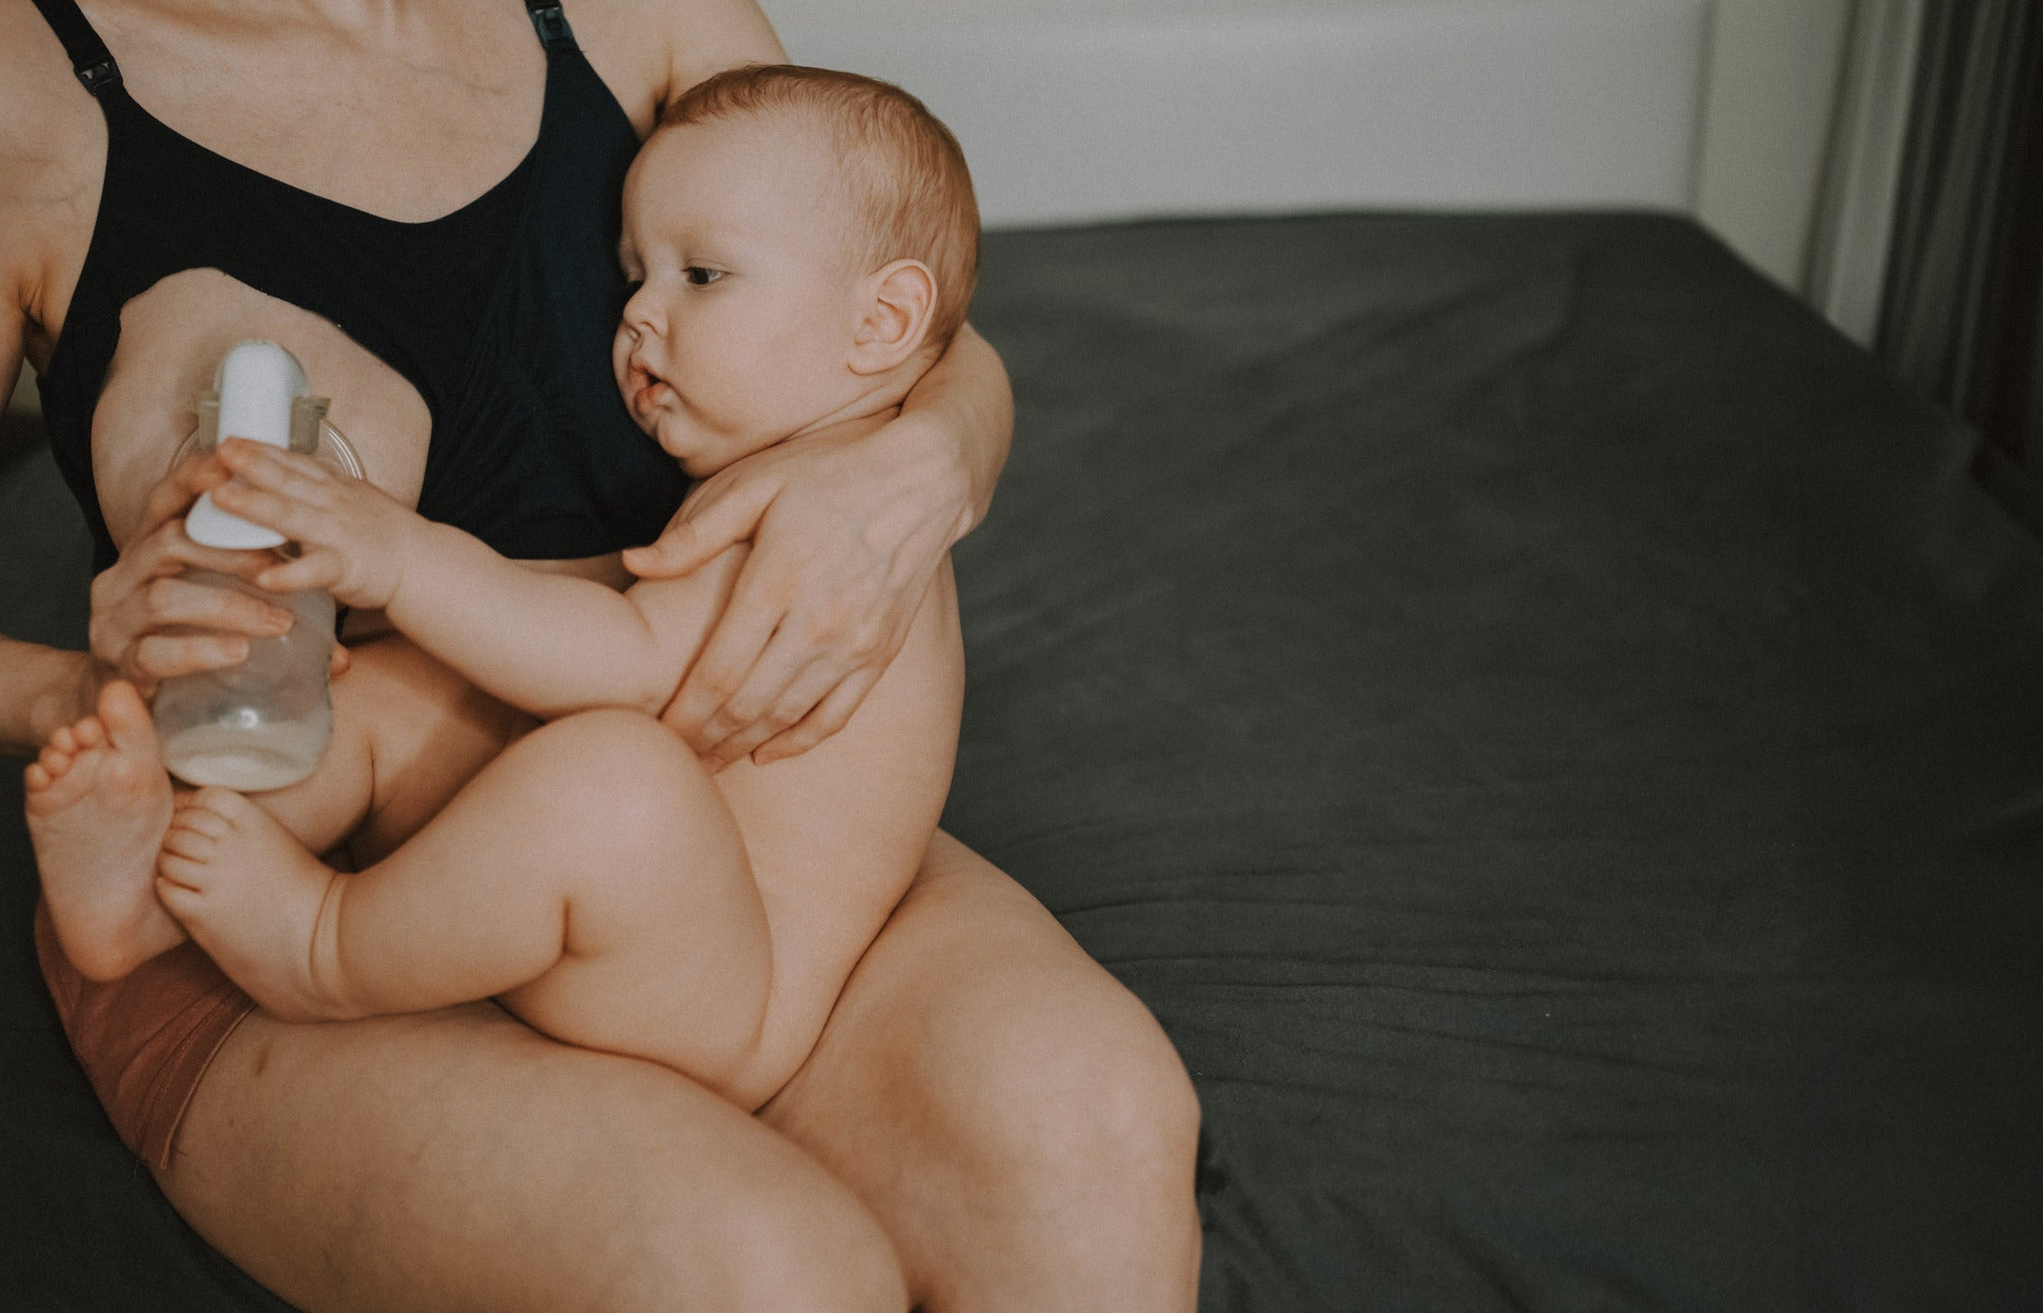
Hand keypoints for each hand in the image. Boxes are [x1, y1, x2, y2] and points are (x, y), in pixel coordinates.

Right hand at [87, 452, 294, 700]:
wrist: (130, 701)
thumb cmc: (186, 637)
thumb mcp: (221, 601)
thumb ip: (269, 599)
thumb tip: (344, 638)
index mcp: (146, 547)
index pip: (165, 500)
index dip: (193, 481)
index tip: (230, 470)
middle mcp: (123, 575)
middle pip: (169, 543)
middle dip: (230, 552)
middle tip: (279, 567)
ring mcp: (116, 619)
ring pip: (164, 597)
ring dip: (228, 605)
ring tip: (279, 622)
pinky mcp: (121, 661)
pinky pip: (157, 652)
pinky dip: (202, 650)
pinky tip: (239, 651)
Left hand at [209, 438, 417, 610]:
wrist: (422, 563)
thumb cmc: (384, 535)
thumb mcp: (351, 498)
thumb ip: (316, 489)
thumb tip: (280, 475)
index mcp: (332, 488)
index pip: (292, 462)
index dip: (260, 449)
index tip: (231, 439)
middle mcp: (332, 504)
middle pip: (287, 479)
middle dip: (252, 463)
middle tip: (220, 451)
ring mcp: (337, 534)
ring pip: (291, 517)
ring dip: (255, 505)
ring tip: (221, 498)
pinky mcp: (344, 567)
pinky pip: (313, 571)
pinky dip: (289, 575)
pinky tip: (264, 578)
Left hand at [625, 415, 970, 768]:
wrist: (926, 479)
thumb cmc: (833, 470)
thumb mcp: (757, 483)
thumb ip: (694, 532)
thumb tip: (634, 562)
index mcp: (778, 580)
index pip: (718, 672)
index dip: (683, 713)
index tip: (654, 732)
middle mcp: (818, 621)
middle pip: (748, 705)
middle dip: (705, 739)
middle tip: (672, 757)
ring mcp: (855, 642)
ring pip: (788, 716)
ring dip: (743, 746)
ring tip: (707, 762)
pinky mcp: (881, 652)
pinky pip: (836, 715)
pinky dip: (798, 741)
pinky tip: (765, 753)